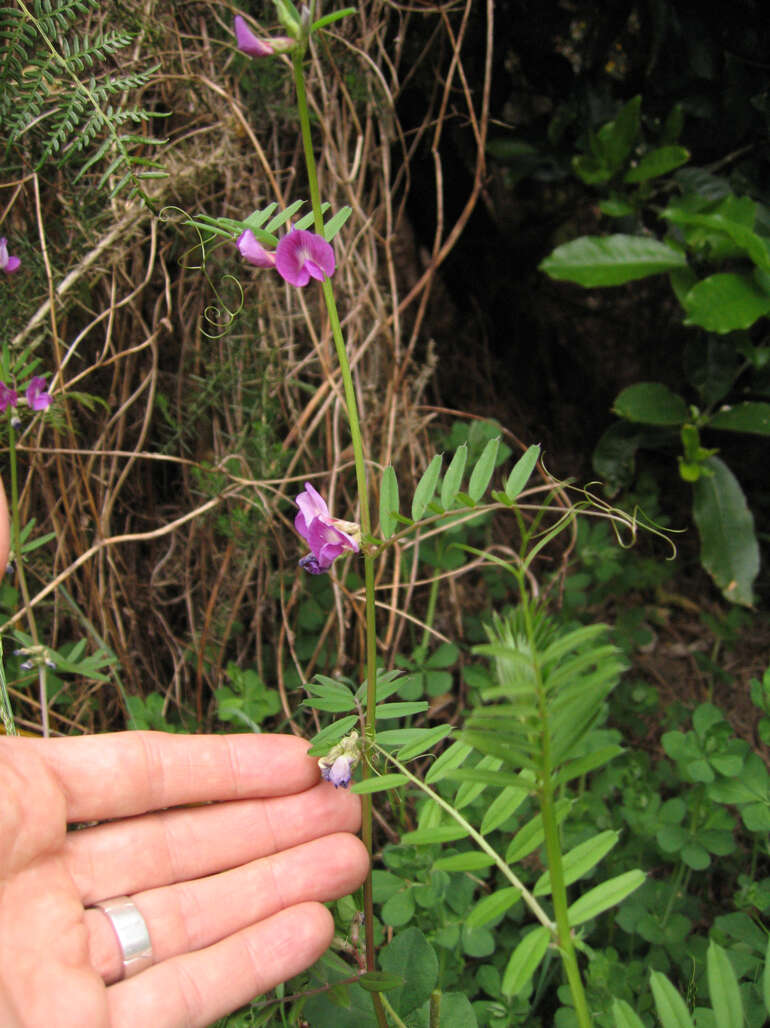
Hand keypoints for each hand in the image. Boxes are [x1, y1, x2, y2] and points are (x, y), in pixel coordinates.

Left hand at [0, 731, 367, 1026]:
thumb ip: (26, 698)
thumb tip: (38, 576)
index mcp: (13, 810)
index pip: (141, 778)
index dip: (225, 767)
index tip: (302, 758)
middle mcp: (42, 889)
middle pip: (180, 851)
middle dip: (270, 826)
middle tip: (347, 808)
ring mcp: (55, 968)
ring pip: (189, 923)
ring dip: (277, 890)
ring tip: (351, 859)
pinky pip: (170, 1002)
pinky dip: (247, 967)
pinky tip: (311, 927)